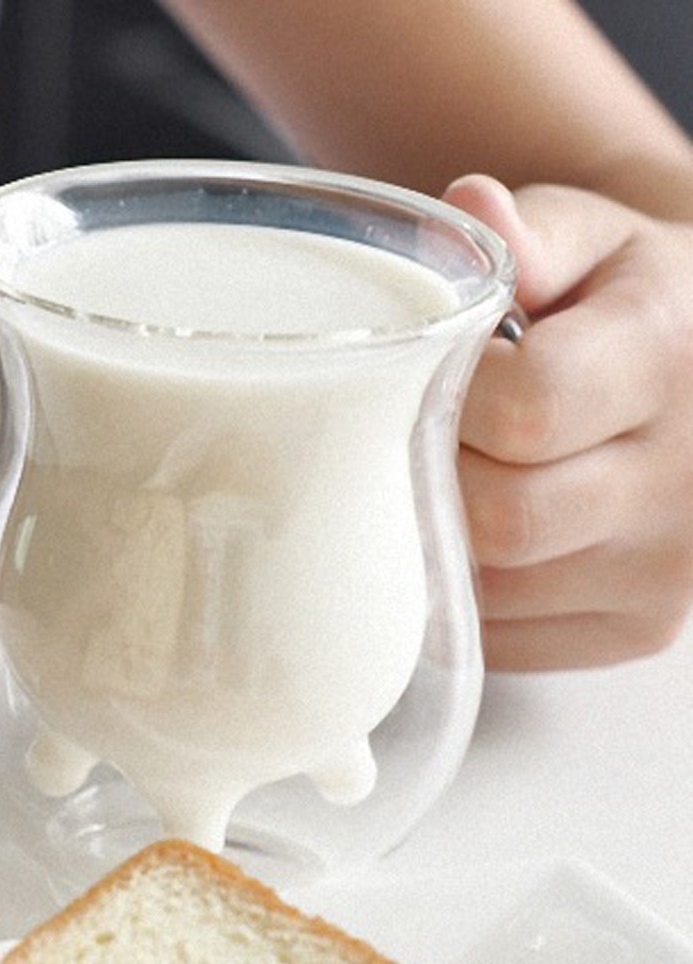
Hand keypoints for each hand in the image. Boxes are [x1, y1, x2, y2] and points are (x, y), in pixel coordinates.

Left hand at [443, 174, 692, 670]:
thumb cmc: (618, 299)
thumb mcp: (587, 239)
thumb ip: (527, 232)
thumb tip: (470, 205)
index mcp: (667, 357)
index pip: (526, 410)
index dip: (449, 398)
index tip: (438, 374)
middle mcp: (685, 479)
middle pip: (501, 518)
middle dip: (434, 476)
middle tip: (420, 435)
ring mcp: (668, 573)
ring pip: (493, 589)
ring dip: (440, 537)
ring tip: (447, 474)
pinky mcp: (638, 627)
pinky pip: (505, 636)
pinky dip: (465, 592)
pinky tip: (472, 534)